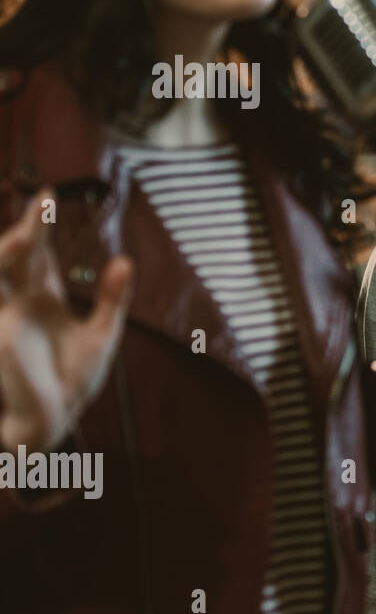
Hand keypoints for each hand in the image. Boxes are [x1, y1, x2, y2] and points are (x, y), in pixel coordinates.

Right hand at [0, 188, 133, 451]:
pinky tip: (14, 264)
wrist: (58, 419)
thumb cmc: (75, 377)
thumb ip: (112, 297)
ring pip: (1, 274)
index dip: (40, 224)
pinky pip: (0, 309)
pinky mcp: (4, 337)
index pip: (39, 254)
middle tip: (42, 201)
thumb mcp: (102, 332)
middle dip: (27, 229)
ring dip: (10, 252)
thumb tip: (124, 259)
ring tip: (30, 234)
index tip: (47, 194)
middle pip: (17, 256)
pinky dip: (2, 285)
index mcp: (43, 297)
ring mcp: (8, 318)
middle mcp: (20, 302)